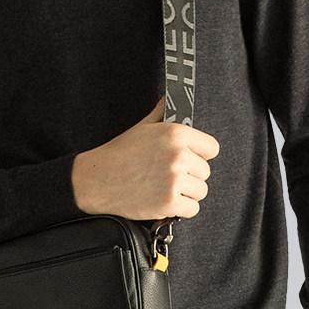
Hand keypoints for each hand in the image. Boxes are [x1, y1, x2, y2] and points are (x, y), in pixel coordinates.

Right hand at [71, 95, 219, 219]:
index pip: (211, 148)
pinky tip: (163, 200)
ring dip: (186, 194)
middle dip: (190, 176)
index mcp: (175, 134)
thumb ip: (162, 113)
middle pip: (205, 172)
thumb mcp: (142, 127)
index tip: (189, 160)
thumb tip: (170, 98)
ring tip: (164, 188)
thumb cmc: (119, 154)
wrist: (97, 180)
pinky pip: (192, 209)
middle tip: (167, 176)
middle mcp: (178, 155)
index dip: (200, 155)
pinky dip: (179, 210)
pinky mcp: (168, 202)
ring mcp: (174, 179)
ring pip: (201, 191)